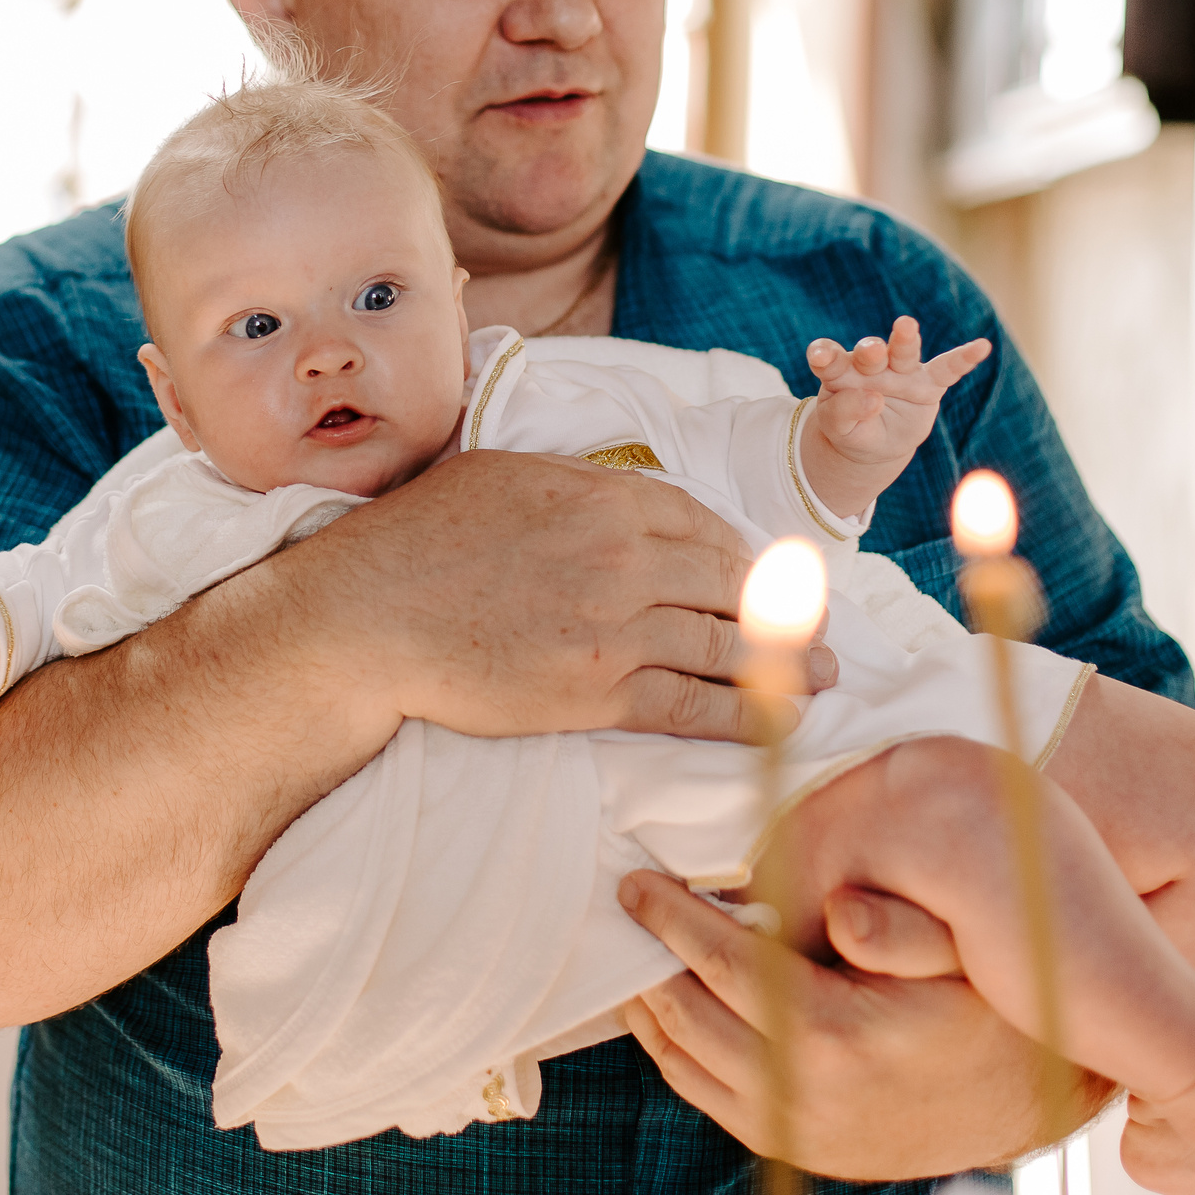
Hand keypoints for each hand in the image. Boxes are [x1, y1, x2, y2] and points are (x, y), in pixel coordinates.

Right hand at [299, 449, 837, 745]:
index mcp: (603, 496)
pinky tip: (782, 720)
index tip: (763, 569)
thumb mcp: (501, 474)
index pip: (701, 521)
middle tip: (817, 623)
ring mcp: (617, 627)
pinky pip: (695, 706)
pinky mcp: (599, 693)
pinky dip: (749, 715)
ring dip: (788, 663)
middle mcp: (624, 557)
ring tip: (824, 674)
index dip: (742, 550)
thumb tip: (609, 487)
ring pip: (726, 644)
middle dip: (783, 605)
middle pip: (729, 582)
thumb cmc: (418, 538)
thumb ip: (571, 481)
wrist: (369, 614)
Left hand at [618, 869, 1109, 1178]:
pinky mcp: (792, 1146)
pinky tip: (670, 1008)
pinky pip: (706, 1095)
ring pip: (684, 1062)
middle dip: (647, 958)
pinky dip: (676, 1049)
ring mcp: (794, 1130)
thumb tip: (842, 905)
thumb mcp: (961, 949)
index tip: (636, 882)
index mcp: (835, 1035)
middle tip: (624, 911)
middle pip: (685, 1014)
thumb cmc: (989, 1006)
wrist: (1026, 1100)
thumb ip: (902, 924)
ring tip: (635, 954)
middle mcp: (802, 1094)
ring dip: (650, 1007)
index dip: (672, 916)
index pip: (722, 962)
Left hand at [801, 317, 991, 521]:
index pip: (830, 359)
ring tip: (906, 326)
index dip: (824, 354)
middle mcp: (870, 365)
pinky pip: (947, 369)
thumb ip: (844, 413)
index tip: (819, 356)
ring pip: (903, 352)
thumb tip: (870, 399)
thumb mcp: (839, 429)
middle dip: (870, 350)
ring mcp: (901, 371)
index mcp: (839, 373)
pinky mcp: (928, 383)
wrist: (874, 442)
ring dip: (905, 340)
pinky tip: (982, 346)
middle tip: (871, 352)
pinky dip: (963, 358)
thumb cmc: (851, 429)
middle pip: (869, 353)